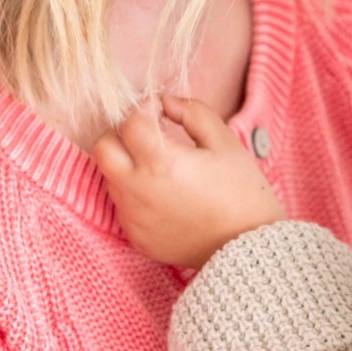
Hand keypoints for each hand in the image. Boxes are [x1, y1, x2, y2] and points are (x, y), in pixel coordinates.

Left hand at [92, 94, 284, 269]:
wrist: (249, 248)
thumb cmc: (242, 193)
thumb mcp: (225, 142)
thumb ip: (193, 112)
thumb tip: (168, 103)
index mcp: (160, 162)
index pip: (130, 122)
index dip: (145, 108)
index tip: (162, 111)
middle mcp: (137, 190)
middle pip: (102, 148)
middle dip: (121, 134)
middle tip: (148, 135)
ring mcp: (133, 217)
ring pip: (111, 177)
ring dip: (128, 164)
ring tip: (160, 167)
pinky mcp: (136, 237)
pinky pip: (123, 206)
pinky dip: (135, 194)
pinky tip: (164, 195)